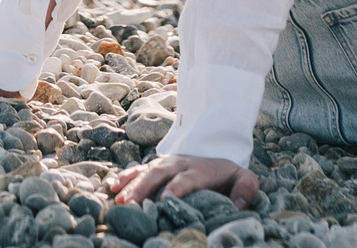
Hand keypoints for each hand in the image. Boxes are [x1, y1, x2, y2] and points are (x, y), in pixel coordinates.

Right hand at [109, 154, 258, 205]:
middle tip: (132, 205)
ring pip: (145, 172)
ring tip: (119, 199)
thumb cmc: (229, 173)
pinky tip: (111, 187)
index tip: (164, 202)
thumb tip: (236, 206)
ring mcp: (164, 164)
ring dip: (130, 184)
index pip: (185, 179)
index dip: (175, 189)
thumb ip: (245, 189)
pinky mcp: (155, 167)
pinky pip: (137, 170)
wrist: (216, 151)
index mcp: (199, 170)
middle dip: (144, 189)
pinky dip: (124, 177)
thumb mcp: (244, 178)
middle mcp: (178, 164)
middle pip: (159, 174)